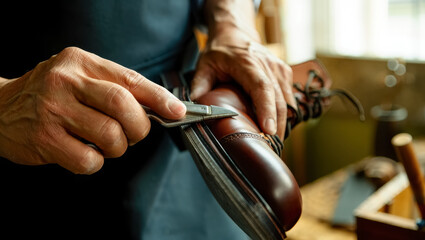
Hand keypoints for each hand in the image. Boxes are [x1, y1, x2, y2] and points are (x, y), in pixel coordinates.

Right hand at [0, 47, 185, 173]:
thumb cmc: (52, 94)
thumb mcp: (81, 77)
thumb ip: (116, 87)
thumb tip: (160, 107)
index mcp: (81, 63)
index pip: (130, 79)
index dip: (159, 97)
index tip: (177, 111)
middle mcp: (66, 83)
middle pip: (123, 107)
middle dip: (139, 127)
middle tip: (134, 133)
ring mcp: (53, 111)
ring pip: (110, 137)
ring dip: (118, 148)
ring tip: (106, 143)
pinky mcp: (44, 140)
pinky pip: (89, 161)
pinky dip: (96, 162)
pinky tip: (84, 152)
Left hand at [190, 27, 295, 138]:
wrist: (236, 33)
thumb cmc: (220, 51)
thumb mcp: (204, 65)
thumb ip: (199, 87)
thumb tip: (195, 110)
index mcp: (247, 62)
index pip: (261, 87)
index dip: (266, 109)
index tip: (268, 129)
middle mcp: (268, 64)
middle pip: (278, 99)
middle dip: (277, 125)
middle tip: (271, 147)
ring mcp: (279, 68)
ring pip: (288, 101)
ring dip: (283, 123)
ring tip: (274, 142)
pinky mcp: (285, 74)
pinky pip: (289, 99)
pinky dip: (285, 115)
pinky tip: (277, 128)